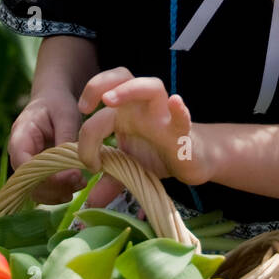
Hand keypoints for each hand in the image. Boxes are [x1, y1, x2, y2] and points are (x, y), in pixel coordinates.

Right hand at [7, 90, 88, 204]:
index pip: (24, 167)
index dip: (46, 177)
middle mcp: (19, 155)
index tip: (73, 176)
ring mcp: (26, 165)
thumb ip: (66, 139)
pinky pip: (44, 187)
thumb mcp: (65, 115)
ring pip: (36, 190)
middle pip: (29, 183)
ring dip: (58, 192)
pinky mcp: (37, 171)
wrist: (53, 99)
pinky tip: (78, 184)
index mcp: (20, 138)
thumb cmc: (57, 103)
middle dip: (55, 188)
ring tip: (81, 183)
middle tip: (80, 181)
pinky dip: (60, 190)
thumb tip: (71, 167)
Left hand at [77, 68, 205, 206]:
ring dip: (129, 90)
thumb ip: (110, 180)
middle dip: (99, 84)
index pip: (100, 110)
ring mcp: (164, 115)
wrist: (193, 159)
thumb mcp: (128, 167)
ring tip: (109, 100)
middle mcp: (142, 106)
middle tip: (85, 107)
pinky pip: (183, 116)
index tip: (86, 161)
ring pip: (151, 86)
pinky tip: (175, 103)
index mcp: (124, 112)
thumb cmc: (157, 155)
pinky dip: (179, 110)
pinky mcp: (183, 131)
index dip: (87, 130)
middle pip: (121, 76)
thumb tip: (91, 202)